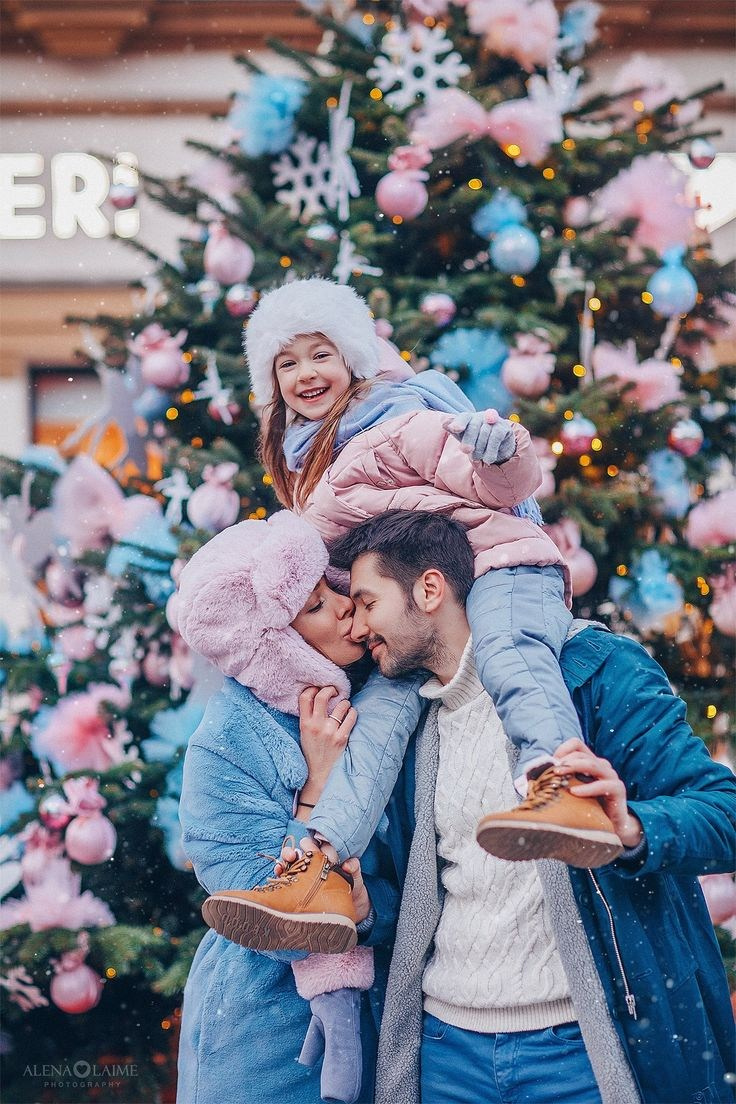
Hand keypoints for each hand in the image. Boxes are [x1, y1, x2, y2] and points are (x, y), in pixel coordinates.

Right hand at [276, 840, 370, 923]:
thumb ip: (353, 867)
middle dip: (291, 852)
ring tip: (283, 865)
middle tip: (292, 856)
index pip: (312, 844)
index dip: (308, 844)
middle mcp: (310, 862)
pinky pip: (285, 879)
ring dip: (283, 862)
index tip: (308, 847)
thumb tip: (347, 865)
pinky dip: (280, 875)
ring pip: (288, 864)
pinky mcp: (297, 887)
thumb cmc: (351, 885)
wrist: (351, 905)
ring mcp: (302, 875)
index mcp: (323, 855)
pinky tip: (279, 873)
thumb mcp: (355, 874)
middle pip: (296, 853)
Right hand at [298, 687, 356, 804]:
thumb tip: (317, 697)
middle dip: (330, 689)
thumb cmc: (312, 752)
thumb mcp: (304, 734)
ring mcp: (330, 732)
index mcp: (304, 724)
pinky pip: (351, 716)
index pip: (305, 697)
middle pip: (322, 696)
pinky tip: (350, 715)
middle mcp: (316, 726)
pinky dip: (352, 713)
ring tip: (344, 707)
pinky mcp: (342, 738)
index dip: (312, 688)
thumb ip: (308, 718)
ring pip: (341, 705)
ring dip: (345, 703)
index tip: (318, 689)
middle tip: (334, 691)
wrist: (319, 775)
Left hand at [448, 408, 516, 464]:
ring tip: (477, 458)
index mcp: (468, 417)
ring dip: (480, 448)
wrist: (497, 447)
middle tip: (465, 450)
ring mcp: (493, 421)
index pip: (463, 418)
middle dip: (469, 439)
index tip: (454, 429)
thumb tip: (444, 422)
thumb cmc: (475, 440)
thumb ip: (453, 429)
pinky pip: (496, 437)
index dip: (458, 422)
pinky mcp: (504, 428)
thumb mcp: (462, 436)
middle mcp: (481, 416)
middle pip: (473, 426)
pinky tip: (488, 460)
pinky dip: (491, 450)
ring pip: (484, 432)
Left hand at [554, 738, 643, 848]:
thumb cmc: (590, 807)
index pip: (577, 744)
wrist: (613, 826)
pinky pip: (603, 785)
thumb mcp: (571, 792)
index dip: (563, 749)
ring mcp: (611, 777)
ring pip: (593, 764)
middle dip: (565, 760)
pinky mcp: (618, 790)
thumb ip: (558, 784)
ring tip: (559, 774)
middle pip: (582, 754)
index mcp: (590, 762)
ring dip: (574, 767)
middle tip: (552, 769)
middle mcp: (602, 766)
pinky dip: (588, 788)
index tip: (551, 761)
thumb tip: (529, 781)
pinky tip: (574, 792)